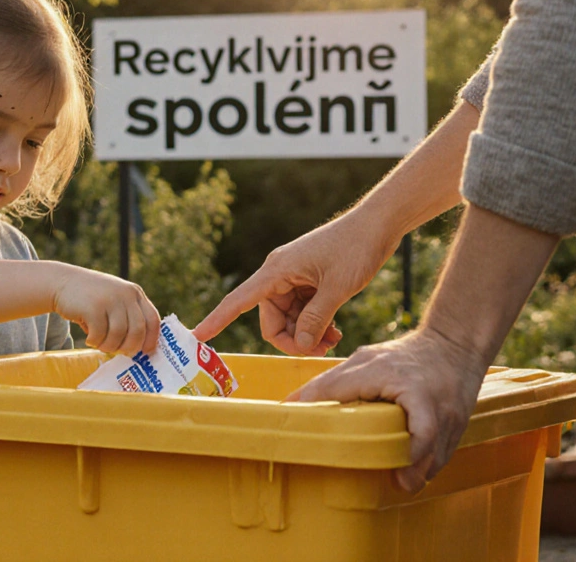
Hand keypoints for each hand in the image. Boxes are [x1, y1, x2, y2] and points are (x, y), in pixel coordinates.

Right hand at [52, 266, 160, 354]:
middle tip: (119, 352)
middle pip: (138, 330)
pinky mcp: (93, 307)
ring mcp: (110, 299)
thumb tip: (137, 349)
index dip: (151, 339)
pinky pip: (100, 334)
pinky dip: (95, 342)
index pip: (152, 319)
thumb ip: (128, 317)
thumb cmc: (91, 298)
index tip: (145, 352)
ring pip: (119, 335)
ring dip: (110, 346)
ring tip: (101, 345)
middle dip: (130, 347)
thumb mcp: (115, 300)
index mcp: (134, 293)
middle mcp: (126, 294)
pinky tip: (90, 339)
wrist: (62, 282)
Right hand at [193, 209, 397, 354]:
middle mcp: (280, 275)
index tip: (199, 336)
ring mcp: (295, 278)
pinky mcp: (309, 282)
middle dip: (292, 339)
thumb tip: (300, 345)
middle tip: (321, 350)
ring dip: (307, 334)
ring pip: (289, 319)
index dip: (217, 319)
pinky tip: (334, 332)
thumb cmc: (356, 248)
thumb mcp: (337, 289)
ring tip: (333, 341)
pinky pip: (303, 312)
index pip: (238, 300)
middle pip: (271, 320)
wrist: (377, 225)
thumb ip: (315, 319)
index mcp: (277, 271)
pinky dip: (315, 325)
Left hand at [287, 325, 488, 492]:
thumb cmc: (402, 356)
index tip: (349, 455)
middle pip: (423, 437)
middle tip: (395, 481)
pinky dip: (429, 466)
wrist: (454, 344)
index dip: (364, 436)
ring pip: (437, 452)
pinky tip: (414, 472)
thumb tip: (292, 404)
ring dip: (420, 471)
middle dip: (410, 463)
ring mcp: (448, 412)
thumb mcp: (364, 361)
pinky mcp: (460, 424)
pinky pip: (444, 453)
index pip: (387, 413)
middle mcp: (427, 397)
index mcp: (398, 378)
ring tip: (402, 482)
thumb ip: (331, 384)